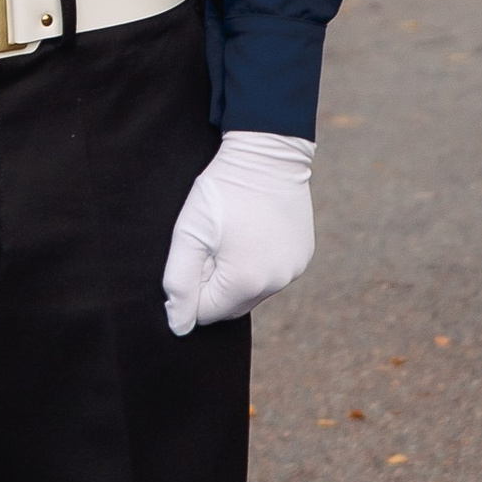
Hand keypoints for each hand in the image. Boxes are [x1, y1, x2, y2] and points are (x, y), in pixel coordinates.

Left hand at [161, 131, 314, 334]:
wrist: (267, 154)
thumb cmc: (222, 191)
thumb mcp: (189, 232)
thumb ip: (179, 283)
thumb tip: (178, 327)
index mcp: (246, 280)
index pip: (206, 312)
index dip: (193, 284)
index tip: (198, 249)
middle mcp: (276, 282)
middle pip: (230, 306)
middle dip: (214, 283)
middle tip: (212, 243)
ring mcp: (293, 271)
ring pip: (252, 292)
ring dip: (236, 276)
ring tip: (233, 234)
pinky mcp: (303, 257)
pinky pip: (272, 276)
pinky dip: (257, 265)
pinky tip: (252, 233)